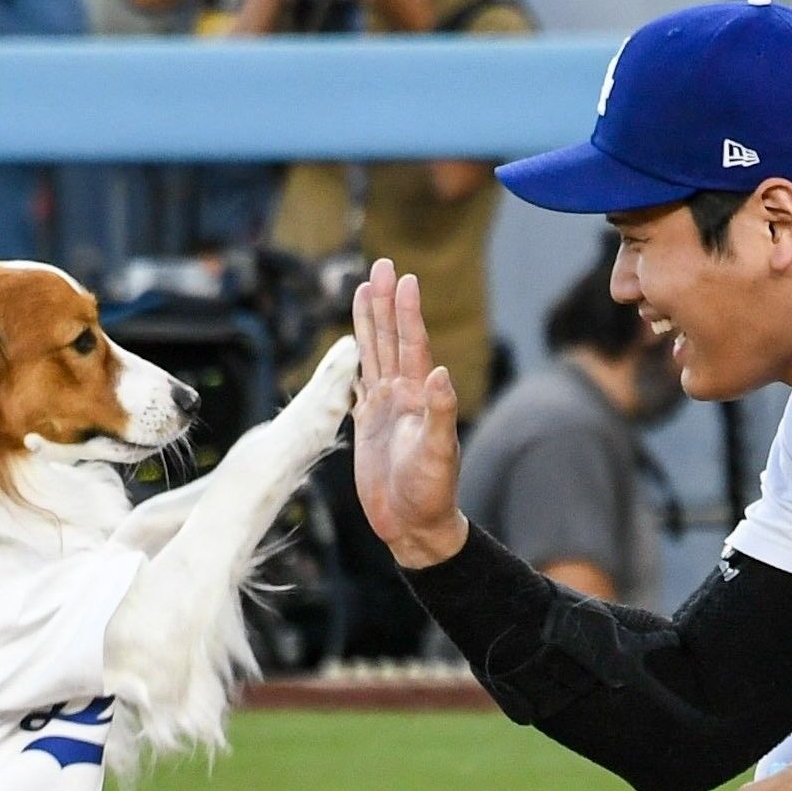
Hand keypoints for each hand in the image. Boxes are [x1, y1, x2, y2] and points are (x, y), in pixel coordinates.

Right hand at [351, 257, 468, 566]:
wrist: (414, 526)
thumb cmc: (432, 493)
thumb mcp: (439, 454)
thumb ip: (440, 414)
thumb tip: (439, 374)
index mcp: (419, 397)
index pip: (412, 345)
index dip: (407, 312)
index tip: (403, 278)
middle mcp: (403, 395)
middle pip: (391, 339)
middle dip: (385, 302)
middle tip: (380, 264)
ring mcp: (384, 407)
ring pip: (374, 354)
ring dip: (369, 322)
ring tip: (363, 288)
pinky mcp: (367, 424)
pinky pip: (357, 383)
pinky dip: (354, 359)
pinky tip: (352, 343)